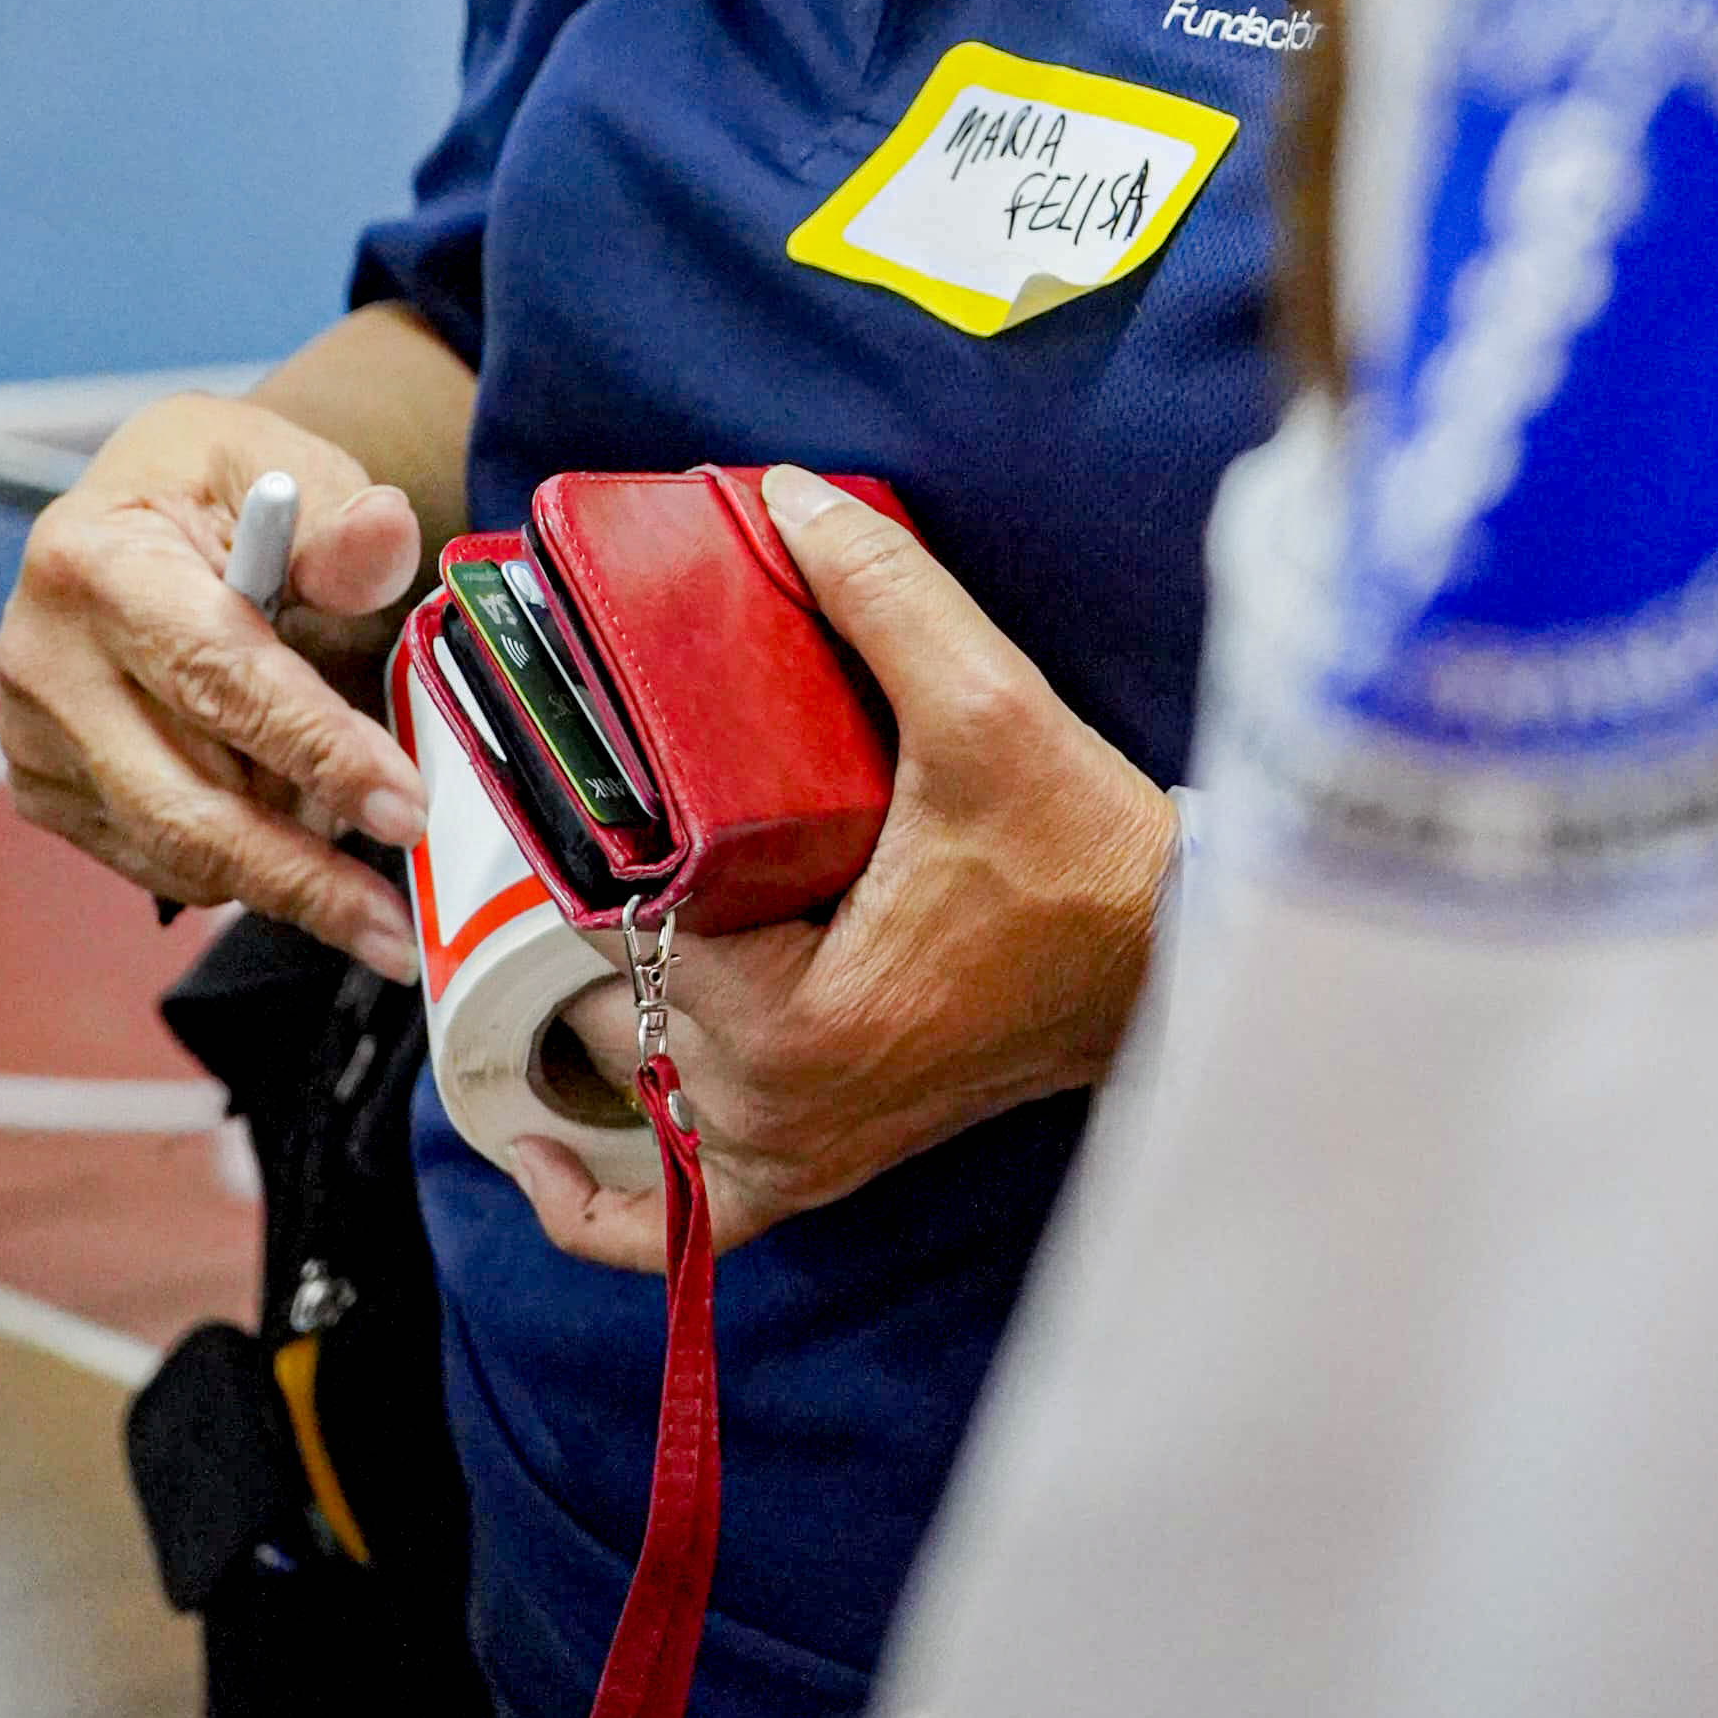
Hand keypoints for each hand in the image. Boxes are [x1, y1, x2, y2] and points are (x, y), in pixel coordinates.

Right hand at [0, 394, 427, 976]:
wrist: (143, 513)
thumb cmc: (219, 489)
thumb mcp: (281, 463)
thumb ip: (339, 518)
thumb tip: (385, 534)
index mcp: (93, 561)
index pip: (215, 676)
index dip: (316, 748)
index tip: (402, 809)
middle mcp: (42, 658)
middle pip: (183, 799)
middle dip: (299, 870)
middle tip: (393, 924)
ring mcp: (32, 736)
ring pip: (173, 848)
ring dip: (279, 865)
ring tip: (358, 854)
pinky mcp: (43, 790)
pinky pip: (155, 863)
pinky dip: (237, 865)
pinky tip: (291, 829)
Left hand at [508, 467, 1177, 1267]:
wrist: (1171, 955)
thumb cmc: (1082, 850)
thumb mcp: (986, 705)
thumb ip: (880, 592)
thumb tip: (782, 495)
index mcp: (791, 1020)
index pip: (618, 920)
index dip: (596, 834)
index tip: (566, 758)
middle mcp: (775, 1110)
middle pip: (610, 992)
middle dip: (600, 900)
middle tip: (601, 799)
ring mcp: (794, 1154)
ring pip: (629, 1075)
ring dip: (602, 999)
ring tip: (596, 894)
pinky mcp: (820, 1169)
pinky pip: (673, 1222)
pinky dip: (603, 1203)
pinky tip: (546, 1152)